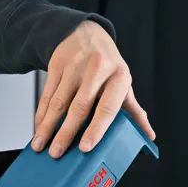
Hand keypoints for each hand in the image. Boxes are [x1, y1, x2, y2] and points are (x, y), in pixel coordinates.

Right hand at [33, 20, 154, 158]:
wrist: (86, 33)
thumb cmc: (107, 65)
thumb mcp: (123, 82)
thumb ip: (134, 110)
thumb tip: (149, 136)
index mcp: (119, 77)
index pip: (107, 108)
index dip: (96, 129)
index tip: (85, 148)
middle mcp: (97, 70)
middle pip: (79, 107)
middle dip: (65, 133)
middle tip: (56, 153)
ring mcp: (75, 66)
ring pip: (58, 102)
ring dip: (47, 127)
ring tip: (40, 145)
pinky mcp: (57, 64)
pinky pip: (47, 94)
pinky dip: (41, 114)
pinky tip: (38, 127)